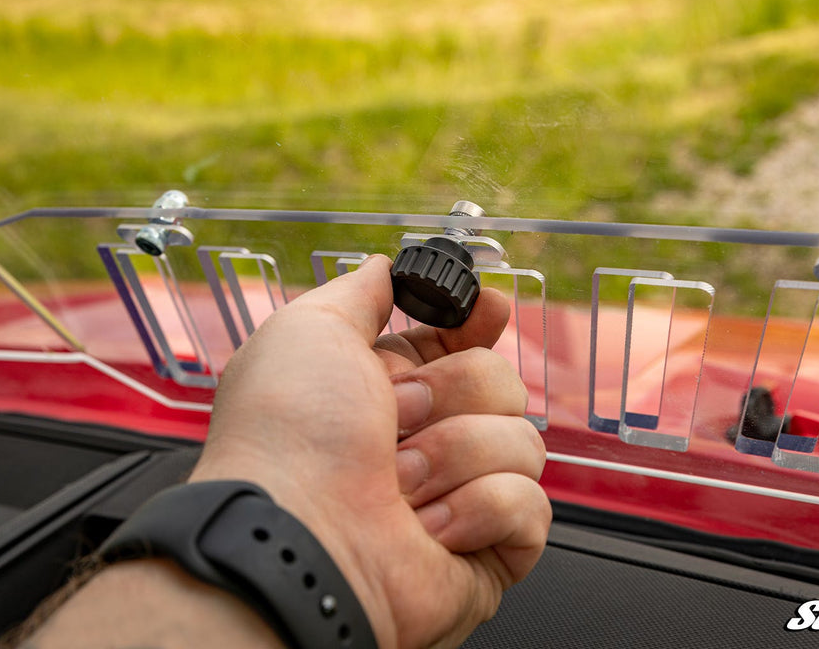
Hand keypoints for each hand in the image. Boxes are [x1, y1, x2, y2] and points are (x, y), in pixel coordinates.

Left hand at [189, 254, 550, 648]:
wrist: (292, 537)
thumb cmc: (288, 435)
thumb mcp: (309, 330)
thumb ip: (361, 293)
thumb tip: (388, 266)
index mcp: (389, 391)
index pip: (465, 345)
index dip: (481, 323)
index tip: (489, 308)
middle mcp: (427, 441)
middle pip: (503, 383)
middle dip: (451, 392)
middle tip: (396, 416)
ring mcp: (461, 496)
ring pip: (523, 442)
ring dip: (456, 454)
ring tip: (400, 485)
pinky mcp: (489, 552)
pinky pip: (530, 506)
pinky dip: (479, 509)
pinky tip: (431, 527)